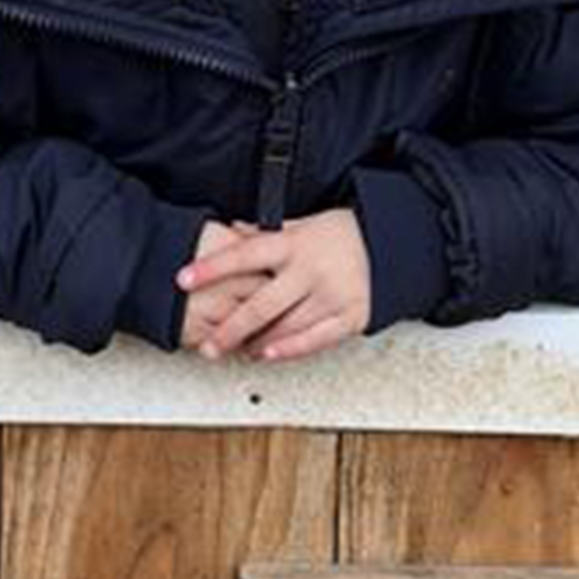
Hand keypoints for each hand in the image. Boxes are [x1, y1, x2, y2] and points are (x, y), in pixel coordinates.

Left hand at [177, 210, 371, 363]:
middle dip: (230, 329)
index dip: (212, 267)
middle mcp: (311, 270)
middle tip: (208, 346)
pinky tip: (267, 355)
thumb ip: (268, 231)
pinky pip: (314, 339)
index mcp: (295, 244)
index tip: (183, 278)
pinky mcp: (351, 316)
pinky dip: (289, 349)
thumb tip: (231, 229)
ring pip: (285, 328)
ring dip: (256, 343)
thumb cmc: (346, 232)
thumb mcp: (306, 223)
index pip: (244, 254)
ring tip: (234, 351)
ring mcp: (332, 295)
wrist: (395, 243)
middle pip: (261, 305)